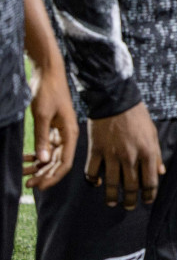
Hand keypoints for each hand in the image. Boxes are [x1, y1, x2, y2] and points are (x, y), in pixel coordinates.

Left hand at [25, 60, 76, 189]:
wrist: (48, 73)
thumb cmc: (48, 91)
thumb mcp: (42, 115)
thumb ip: (42, 139)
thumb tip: (43, 161)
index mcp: (70, 133)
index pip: (64, 162)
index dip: (53, 176)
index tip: (39, 186)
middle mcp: (67, 135)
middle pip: (58, 162)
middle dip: (44, 174)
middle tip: (28, 184)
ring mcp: (60, 131)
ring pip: (51, 156)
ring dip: (38, 166)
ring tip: (24, 174)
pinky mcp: (52, 127)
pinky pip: (46, 147)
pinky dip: (36, 154)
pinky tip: (25, 158)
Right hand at [85, 103, 162, 208]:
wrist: (115, 100)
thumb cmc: (137, 116)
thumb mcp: (152, 132)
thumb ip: (156, 154)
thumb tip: (161, 172)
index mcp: (147, 151)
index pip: (150, 181)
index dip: (149, 194)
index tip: (147, 201)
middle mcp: (130, 156)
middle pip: (131, 186)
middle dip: (131, 200)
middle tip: (130, 206)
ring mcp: (112, 155)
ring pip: (112, 184)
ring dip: (112, 197)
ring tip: (113, 203)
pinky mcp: (96, 151)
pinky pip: (92, 172)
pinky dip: (93, 181)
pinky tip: (96, 184)